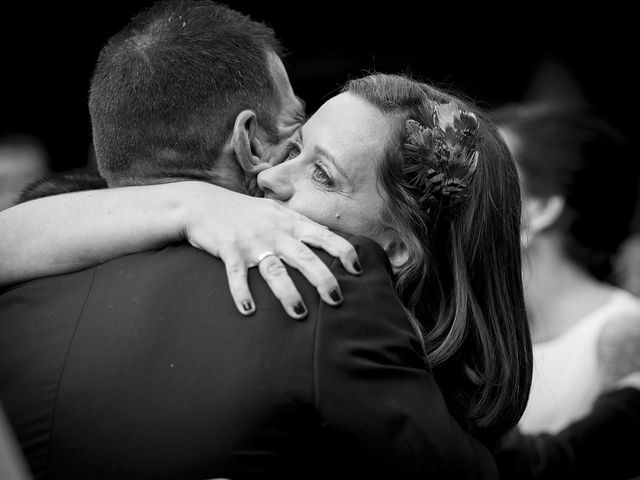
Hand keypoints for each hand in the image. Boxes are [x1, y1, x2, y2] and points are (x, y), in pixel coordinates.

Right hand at [181, 183, 361, 317]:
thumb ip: (301, 225)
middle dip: (322, 278)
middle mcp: (275, 231)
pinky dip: (241, 292)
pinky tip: (248, 311)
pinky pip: (236, 274)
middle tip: (336, 300)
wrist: (203, 203)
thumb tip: (331, 236)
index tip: (358, 269)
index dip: (342, 251)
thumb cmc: (246, 212)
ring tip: (300, 314)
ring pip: (274, 269)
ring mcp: (252, 241)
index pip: (324, 235)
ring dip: (287, 293)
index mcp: (290, 222)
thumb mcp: (276, 213)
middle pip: (304, 256)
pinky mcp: (228, 249)